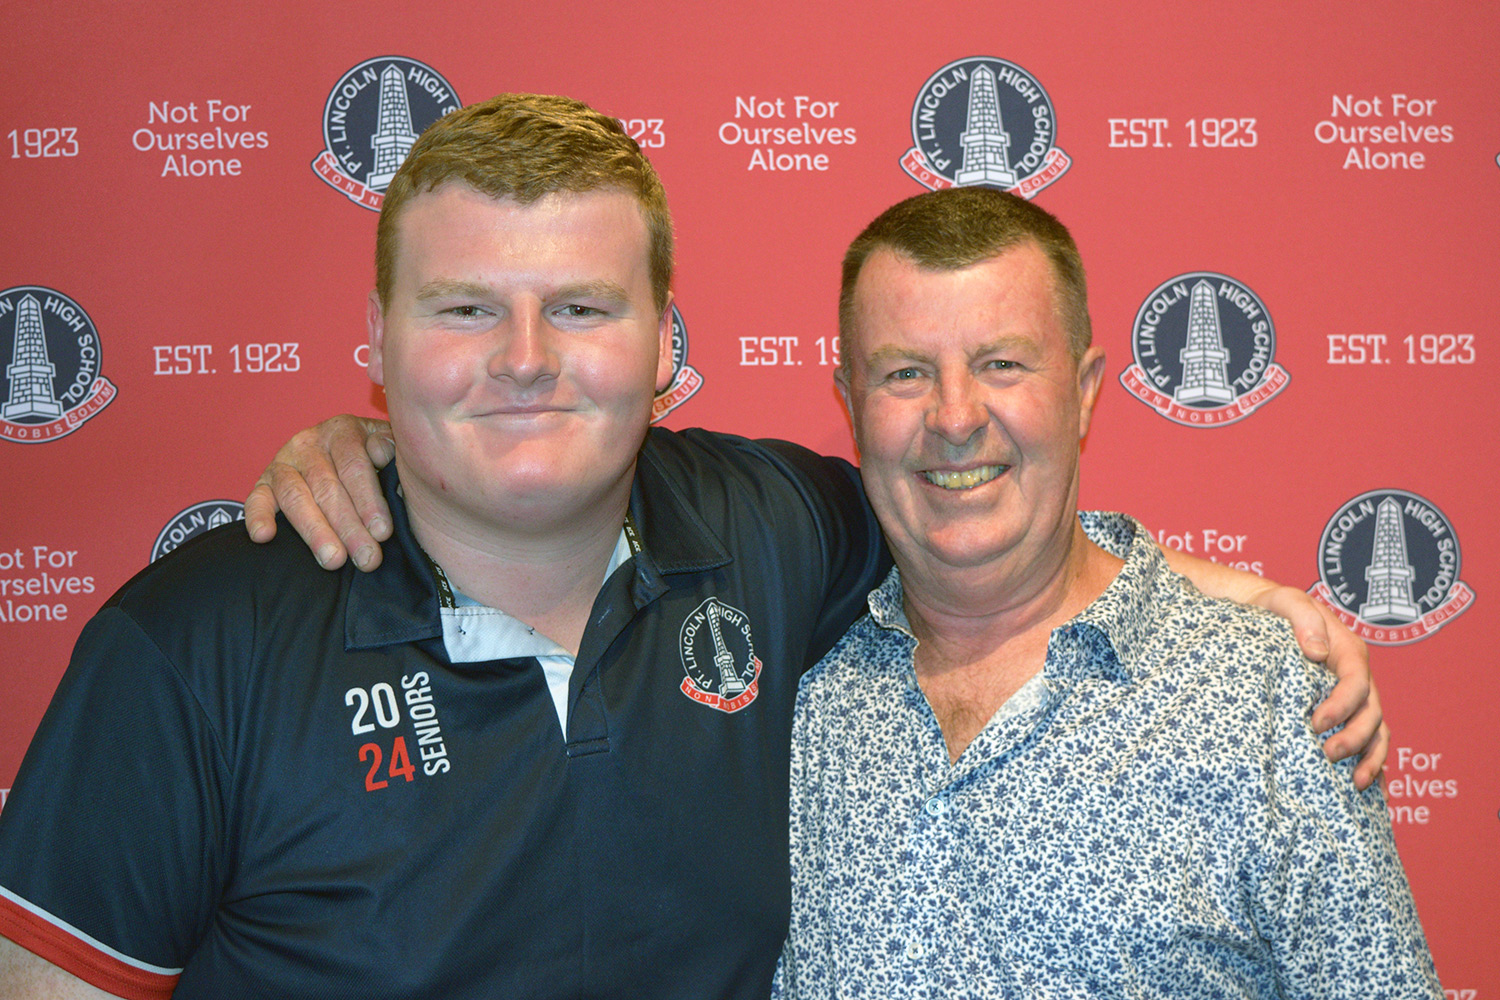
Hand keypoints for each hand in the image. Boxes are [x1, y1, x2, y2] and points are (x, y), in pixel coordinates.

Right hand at [245, 416, 395, 570]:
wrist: (345, 455)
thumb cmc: (377, 459)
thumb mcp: (392, 447)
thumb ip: (392, 449)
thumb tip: (381, 454)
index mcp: (343, 431)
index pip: (354, 465)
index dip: (369, 500)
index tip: (383, 532)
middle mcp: (309, 443)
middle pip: (327, 486)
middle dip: (349, 526)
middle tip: (366, 558)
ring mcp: (283, 462)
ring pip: (295, 496)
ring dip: (315, 531)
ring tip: (333, 560)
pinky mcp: (264, 483)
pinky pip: (256, 499)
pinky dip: (257, 517)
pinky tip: (265, 536)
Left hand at [1253, 584, 1386, 789]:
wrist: (1265, 614)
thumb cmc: (1275, 608)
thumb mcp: (1287, 602)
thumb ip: (1304, 620)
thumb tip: (1317, 653)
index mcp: (1349, 651)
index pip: (1356, 683)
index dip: (1341, 705)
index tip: (1314, 723)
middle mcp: (1358, 677)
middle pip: (1371, 713)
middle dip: (1354, 738)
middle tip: (1327, 754)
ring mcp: (1354, 698)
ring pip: (1376, 732)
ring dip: (1371, 759)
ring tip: (1356, 784)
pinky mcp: (1344, 713)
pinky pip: (1366, 742)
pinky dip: (1372, 766)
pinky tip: (1370, 794)